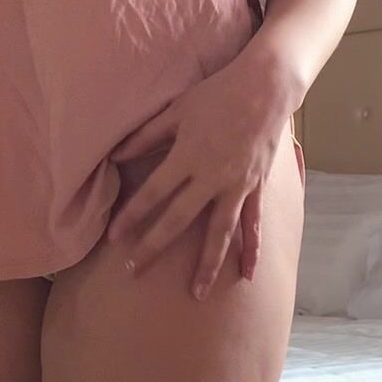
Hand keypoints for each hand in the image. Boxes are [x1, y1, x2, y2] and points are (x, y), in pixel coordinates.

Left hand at [107, 57, 291, 297]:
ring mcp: (237, 186)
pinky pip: (253, 224)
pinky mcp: (256, 188)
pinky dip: (250, 249)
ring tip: (195, 293)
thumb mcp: (176, 111)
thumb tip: (115, 156)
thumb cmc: (216, 95)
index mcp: (187, 157)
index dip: (132, 217)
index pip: (152, 194)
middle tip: (133, 271)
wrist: (266, 88)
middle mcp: (211, 177)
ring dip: (206, 265)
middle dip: (154, 247)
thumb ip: (145, 136)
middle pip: (178, 220)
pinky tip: (246, 275)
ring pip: (218, 233)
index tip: (114, 238)